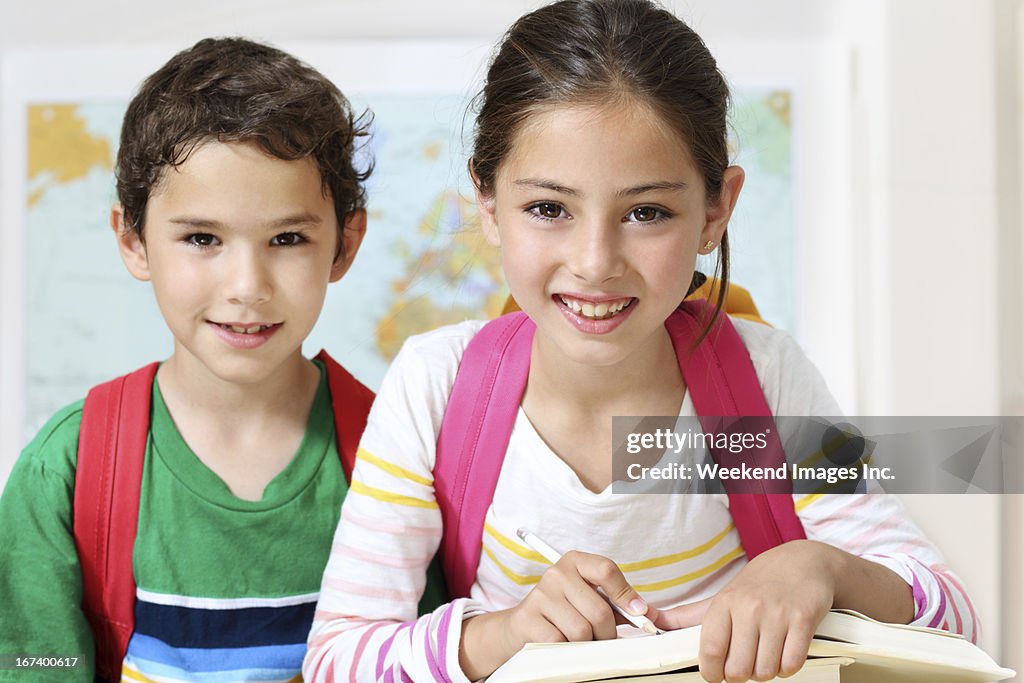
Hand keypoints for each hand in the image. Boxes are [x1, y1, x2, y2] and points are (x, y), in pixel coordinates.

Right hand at [459, 550, 650, 678]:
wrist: (521, 626)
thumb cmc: (565, 612)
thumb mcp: (589, 599)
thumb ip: (617, 604)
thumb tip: (646, 614)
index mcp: (575, 562)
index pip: (606, 570)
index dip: (625, 594)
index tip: (638, 613)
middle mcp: (556, 573)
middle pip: (599, 610)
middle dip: (607, 632)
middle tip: (603, 638)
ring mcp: (541, 595)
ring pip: (582, 631)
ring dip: (587, 644)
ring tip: (580, 640)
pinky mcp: (528, 618)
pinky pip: (562, 642)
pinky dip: (567, 650)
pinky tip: (562, 643)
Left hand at [652, 540, 836, 682]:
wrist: (802, 561)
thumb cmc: (759, 583)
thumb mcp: (721, 596)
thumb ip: (688, 616)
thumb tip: (654, 623)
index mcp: (724, 604)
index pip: (710, 651)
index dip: (712, 673)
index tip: (717, 675)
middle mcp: (749, 608)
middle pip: (738, 669)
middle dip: (742, 674)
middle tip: (747, 662)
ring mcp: (777, 614)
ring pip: (765, 671)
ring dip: (766, 671)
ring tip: (767, 654)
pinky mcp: (803, 619)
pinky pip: (792, 664)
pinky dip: (788, 667)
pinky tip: (785, 652)